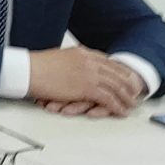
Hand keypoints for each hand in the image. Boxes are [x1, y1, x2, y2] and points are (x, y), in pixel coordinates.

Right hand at [27, 47, 142, 116]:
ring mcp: (90, 74)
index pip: (108, 61)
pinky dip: (117, 106)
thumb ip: (71, 62)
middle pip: (116, 73)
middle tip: (135, 92)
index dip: (120, 71)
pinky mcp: (87, 88)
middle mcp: (89, 61)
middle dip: (127, 84)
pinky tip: (121, 111)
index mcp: (83, 53)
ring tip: (132, 104)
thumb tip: (74, 68)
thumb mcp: (58, 58)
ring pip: (116, 86)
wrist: (28, 70)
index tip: (126, 77)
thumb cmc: (37, 66)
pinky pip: (108, 98)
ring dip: (126, 97)